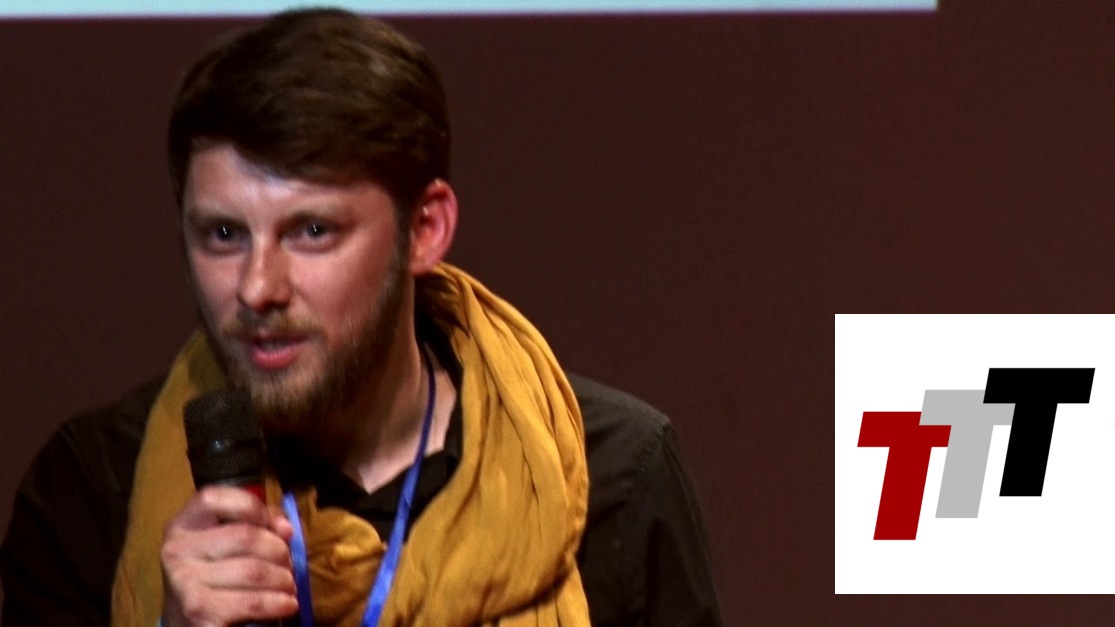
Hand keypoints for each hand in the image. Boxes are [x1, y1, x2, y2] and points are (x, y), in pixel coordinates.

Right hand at [161, 485, 297, 626]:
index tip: (274, 524)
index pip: (213, 498)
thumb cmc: (215, 574)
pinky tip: (287, 604)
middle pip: (245, 536)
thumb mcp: (227, 540)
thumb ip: (258, 523)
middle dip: (279, 550)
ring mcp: (185, 583)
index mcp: (182, 525)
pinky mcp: (199, 613)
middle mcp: (177, 551)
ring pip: (254, 571)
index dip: (252, 506)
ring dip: (283, 579)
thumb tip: (285, 529)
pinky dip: (278, 603)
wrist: (185, 622)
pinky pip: (252, 602)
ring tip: (288, 584)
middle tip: (288, 563)